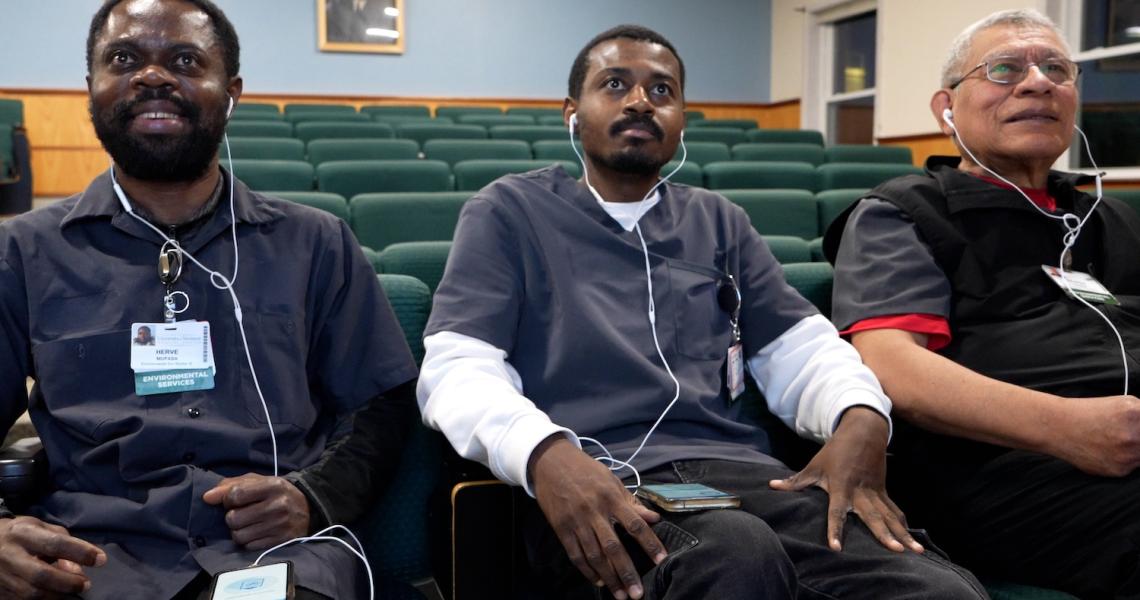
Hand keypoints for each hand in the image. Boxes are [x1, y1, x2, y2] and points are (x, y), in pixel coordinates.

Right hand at [0, 516, 106, 598]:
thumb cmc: (20, 534)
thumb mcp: (41, 527)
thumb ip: (64, 544)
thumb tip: (79, 568)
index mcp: (23, 533)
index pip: (55, 543)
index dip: (81, 552)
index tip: (101, 560)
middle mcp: (9, 555)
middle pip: (41, 575)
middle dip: (68, 582)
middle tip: (86, 584)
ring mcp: (0, 575)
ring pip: (31, 593)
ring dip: (58, 595)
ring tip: (73, 590)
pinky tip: (55, 595)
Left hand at [202, 474, 309, 548]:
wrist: (308, 509)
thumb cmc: (276, 493)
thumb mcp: (258, 482)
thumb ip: (231, 485)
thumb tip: (207, 497)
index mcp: (272, 486)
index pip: (236, 494)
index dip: (227, 499)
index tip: (233, 501)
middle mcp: (278, 505)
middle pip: (234, 518)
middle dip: (232, 517)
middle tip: (241, 514)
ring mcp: (280, 525)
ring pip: (239, 536)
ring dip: (238, 531)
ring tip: (248, 525)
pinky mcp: (281, 541)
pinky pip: (249, 546)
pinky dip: (248, 541)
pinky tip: (256, 533)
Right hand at [529, 435, 665, 599]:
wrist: (550, 462)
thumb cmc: (586, 471)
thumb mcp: (612, 480)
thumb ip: (632, 502)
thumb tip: (654, 518)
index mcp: (610, 497)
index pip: (635, 524)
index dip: (649, 543)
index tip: (661, 560)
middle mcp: (594, 511)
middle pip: (613, 547)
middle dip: (626, 572)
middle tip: (637, 593)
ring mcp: (576, 521)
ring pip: (594, 555)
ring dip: (608, 577)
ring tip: (620, 594)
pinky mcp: (561, 528)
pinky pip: (575, 554)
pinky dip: (587, 570)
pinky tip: (598, 581)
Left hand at [769, 407, 922, 553]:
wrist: (863, 432)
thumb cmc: (834, 452)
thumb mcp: (814, 466)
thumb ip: (794, 481)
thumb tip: (771, 486)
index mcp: (841, 487)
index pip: (836, 512)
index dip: (835, 529)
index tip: (836, 547)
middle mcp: (861, 492)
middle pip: (872, 516)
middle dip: (884, 534)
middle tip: (895, 550)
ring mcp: (875, 492)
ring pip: (889, 516)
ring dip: (902, 534)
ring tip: (915, 550)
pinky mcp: (883, 491)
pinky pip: (894, 510)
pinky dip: (902, 525)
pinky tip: (912, 541)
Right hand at [1049, 395, 1139, 476]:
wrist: (1058, 427)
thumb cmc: (1090, 412)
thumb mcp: (1125, 403)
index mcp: (1136, 413)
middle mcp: (1135, 436)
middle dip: (1138, 438)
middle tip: (1124, 436)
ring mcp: (1128, 455)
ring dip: (1137, 450)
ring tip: (1118, 441)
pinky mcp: (1119, 470)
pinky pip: (1134, 467)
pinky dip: (1126, 460)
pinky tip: (1110, 450)